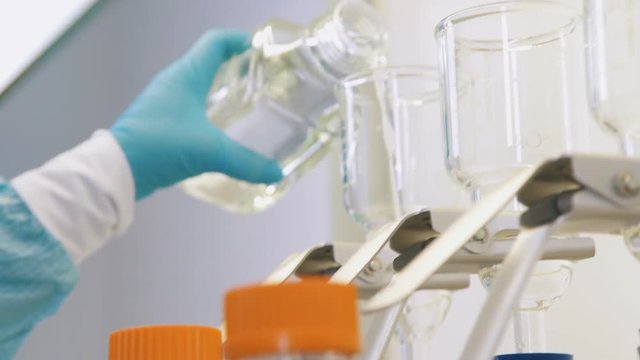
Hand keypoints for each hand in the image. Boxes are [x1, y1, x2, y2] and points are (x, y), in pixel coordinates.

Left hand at [111, 30, 281, 199]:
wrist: (117, 170)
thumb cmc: (158, 146)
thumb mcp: (210, 152)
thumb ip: (246, 162)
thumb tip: (275, 173)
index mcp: (186, 75)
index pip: (216, 42)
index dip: (240, 40)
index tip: (262, 47)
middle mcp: (174, 82)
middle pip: (210, 61)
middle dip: (237, 65)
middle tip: (262, 76)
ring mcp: (165, 101)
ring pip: (200, 84)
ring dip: (222, 88)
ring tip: (248, 101)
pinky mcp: (161, 121)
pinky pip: (191, 105)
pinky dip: (210, 109)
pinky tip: (223, 128)